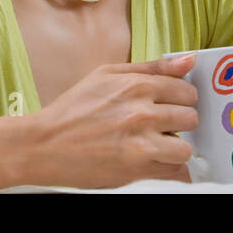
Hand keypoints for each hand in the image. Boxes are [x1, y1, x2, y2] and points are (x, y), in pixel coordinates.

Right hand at [21, 54, 199, 187]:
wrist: (42, 145)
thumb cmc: (73, 108)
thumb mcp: (108, 75)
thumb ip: (152, 67)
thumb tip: (189, 61)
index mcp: (138, 86)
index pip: (187, 90)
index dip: (181, 99)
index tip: (171, 104)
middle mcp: (142, 113)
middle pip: (191, 117)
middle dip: (180, 121)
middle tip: (162, 126)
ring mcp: (140, 144)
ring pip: (186, 147)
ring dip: (176, 147)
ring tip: (158, 145)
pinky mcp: (135, 170)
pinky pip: (173, 171)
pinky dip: (168, 168)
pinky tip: (155, 161)